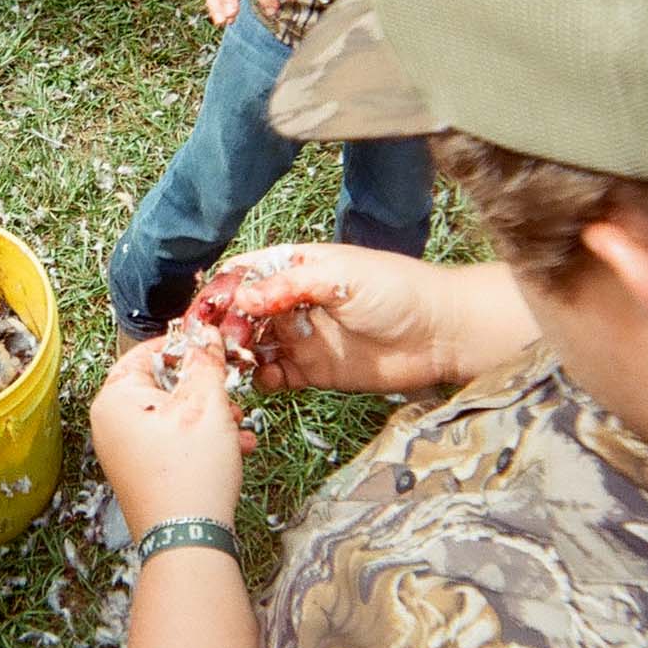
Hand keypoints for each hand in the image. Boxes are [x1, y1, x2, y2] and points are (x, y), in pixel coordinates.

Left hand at [89, 337, 255, 540]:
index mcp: (114, 398)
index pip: (148, 351)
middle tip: (230, 394)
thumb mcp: (207, 403)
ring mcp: (122, 449)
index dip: (185, 346)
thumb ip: (205, 360)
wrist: (187, 539)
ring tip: (236, 426)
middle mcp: (109, 422)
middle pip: (162, 384)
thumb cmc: (191, 472)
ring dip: (208, 416)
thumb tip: (205, 333)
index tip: (212, 347)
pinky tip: (232, 448)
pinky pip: (169, 440)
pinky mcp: (138, 470)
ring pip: (171, 415)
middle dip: (203, 389)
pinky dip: (199, 439)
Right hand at [227, 243, 455, 393]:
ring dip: (239, 353)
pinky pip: (276, 376)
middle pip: (242, 313)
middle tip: (220, 340)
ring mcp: (302, 337)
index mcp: (296, 269)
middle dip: (224, 325)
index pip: (245, 275)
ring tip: (236, 361)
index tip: (205, 308)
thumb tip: (242, 298)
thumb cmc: (398, 291)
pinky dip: (262, 378)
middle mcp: (292, 302)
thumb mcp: (341, 276)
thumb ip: (289, 286)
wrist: (442, 334)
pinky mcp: (314, 370)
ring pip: (254, 345)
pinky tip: (263, 377)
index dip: (222, 290)